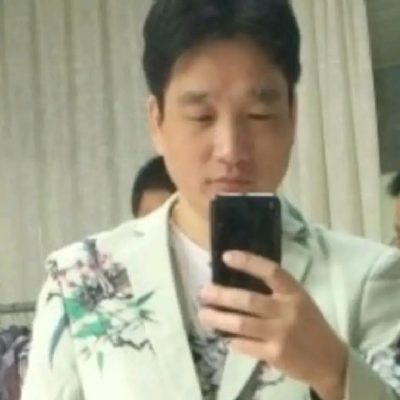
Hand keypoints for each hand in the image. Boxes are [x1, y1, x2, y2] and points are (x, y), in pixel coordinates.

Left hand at [198, 250, 346, 399]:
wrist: (330, 360)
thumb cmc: (309, 324)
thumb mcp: (298, 300)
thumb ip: (275, 291)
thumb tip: (236, 281)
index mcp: (294, 292)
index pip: (270, 271)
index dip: (248, 262)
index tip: (226, 256)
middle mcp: (287, 311)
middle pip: (249, 300)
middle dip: (222, 295)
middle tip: (203, 292)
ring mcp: (281, 334)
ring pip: (242, 324)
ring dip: (219, 318)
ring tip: (203, 314)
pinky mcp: (275, 355)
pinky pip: (246, 345)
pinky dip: (232, 340)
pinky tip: (222, 336)